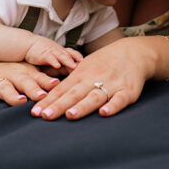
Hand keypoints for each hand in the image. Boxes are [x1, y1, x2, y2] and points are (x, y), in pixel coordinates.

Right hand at [0, 61, 59, 108]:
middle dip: (35, 89)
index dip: (49, 82)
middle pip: (26, 83)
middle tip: (43, 96)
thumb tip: (70, 85)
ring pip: (5, 89)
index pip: (41, 79)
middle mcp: (14, 77)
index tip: (58, 85)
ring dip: (13, 96)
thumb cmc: (10, 70)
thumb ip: (46, 78)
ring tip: (19, 101)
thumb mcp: (28, 72)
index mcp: (26, 75)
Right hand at [25, 38, 82, 70]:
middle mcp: (58, 51)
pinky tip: (57, 65)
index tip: (88, 64)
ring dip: (68, 61)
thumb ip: (62, 67)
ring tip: (74, 66)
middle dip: (77, 61)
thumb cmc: (40, 53)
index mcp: (61, 52)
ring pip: (62, 56)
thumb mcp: (53, 60)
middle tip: (86, 67)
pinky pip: (49, 57)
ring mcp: (51, 52)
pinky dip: (54, 61)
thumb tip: (73, 75)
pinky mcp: (42, 54)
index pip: (73, 54)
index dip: (80, 58)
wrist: (25, 44)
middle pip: (70, 56)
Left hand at [30, 39, 151, 120]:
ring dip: (82, 106)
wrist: (133, 53)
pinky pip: (119, 99)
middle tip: (45, 116)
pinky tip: (104, 113)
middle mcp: (94, 79)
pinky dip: (112, 106)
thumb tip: (49, 99)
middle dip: (59, 105)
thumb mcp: (85, 68)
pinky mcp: (128, 91)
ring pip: (94, 96)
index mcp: (81, 74)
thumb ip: (70, 84)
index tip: (35, 113)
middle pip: (74, 93)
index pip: (62, 89)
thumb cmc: (104, 63)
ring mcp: (111, 85)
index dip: (49, 101)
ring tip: (70, 115)